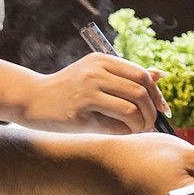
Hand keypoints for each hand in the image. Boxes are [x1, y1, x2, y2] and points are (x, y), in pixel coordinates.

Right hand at [28, 54, 170, 134]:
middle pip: (141, 91)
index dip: (156, 94)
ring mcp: (88, 90)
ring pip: (132, 108)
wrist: (33, 99)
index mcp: (102, 60)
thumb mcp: (96, 76)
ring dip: (141, 124)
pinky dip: (125, 132)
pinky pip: (115, 124)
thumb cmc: (70, 91)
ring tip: (137, 130)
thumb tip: (160, 75)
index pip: (142, 75)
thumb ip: (125, 76)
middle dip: (152, 112)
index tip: (160, 108)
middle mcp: (96, 72)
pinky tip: (122, 133)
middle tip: (150, 124)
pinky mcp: (81, 111)